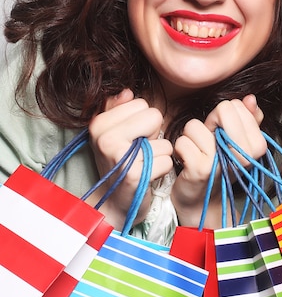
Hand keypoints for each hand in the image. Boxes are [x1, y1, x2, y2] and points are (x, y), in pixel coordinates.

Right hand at [87, 89, 172, 230]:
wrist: (114, 204)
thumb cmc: (118, 164)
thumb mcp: (112, 133)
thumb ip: (118, 109)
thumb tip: (127, 92)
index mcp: (99, 123)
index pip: (142, 104)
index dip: (143, 122)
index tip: (130, 139)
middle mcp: (105, 137)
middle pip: (154, 116)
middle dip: (152, 135)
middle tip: (138, 152)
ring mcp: (119, 156)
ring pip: (163, 140)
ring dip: (158, 154)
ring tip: (141, 165)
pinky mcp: (135, 175)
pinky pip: (167, 159)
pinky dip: (162, 169)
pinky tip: (147, 177)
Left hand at [171, 95, 265, 228]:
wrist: (201, 201)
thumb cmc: (218, 166)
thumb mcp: (235, 141)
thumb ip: (247, 119)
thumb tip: (250, 98)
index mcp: (257, 145)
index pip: (235, 106)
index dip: (222, 117)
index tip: (221, 135)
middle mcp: (244, 154)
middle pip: (221, 110)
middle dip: (209, 123)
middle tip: (210, 143)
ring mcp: (222, 161)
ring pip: (196, 126)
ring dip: (191, 138)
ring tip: (198, 154)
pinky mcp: (200, 169)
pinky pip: (183, 141)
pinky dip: (180, 149)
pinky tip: (187, 162)